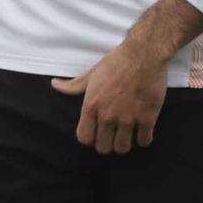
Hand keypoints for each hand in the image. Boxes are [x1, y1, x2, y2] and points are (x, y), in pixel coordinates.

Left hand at [52, 37, 167, 154]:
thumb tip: (55, 85)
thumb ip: (73, 85)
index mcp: (91, 106)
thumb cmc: (116, 61)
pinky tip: (143, 130)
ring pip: (123, 148)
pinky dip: (144, 138)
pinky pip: (144, 141)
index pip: (84, 138)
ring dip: (125, 143)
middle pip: (103, 147)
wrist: (143, 54)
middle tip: (113, 135)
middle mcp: (108, 116)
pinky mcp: (147, 118)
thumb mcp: (92, 73)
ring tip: (128, 134)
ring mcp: (128, 119)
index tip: (97, 133)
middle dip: (107, 143)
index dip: (90, 138)